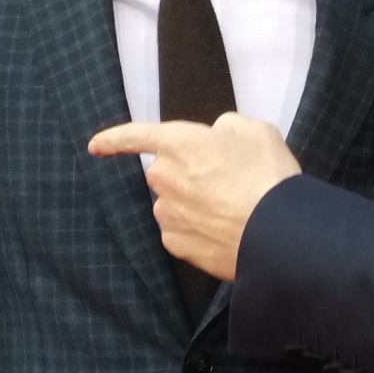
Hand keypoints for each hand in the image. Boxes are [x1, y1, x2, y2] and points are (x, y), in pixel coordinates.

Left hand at [87, 113, 299, 279]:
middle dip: (187, 174)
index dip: (113, 139)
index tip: (95, 146)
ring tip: (232, 209)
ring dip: (193, 203)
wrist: (278, 232)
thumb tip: (218, 137)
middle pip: (166, 172)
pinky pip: (181, 231)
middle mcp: (163, 178)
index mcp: (178, 144)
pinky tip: (224, 230)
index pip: (135, 136)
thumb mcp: (255, 131)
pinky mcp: (177, 244)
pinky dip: (197, 230)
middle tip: (226, 181)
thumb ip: (226, 127)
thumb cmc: (268, 177)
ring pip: (173, 203)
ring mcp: (167, 214)